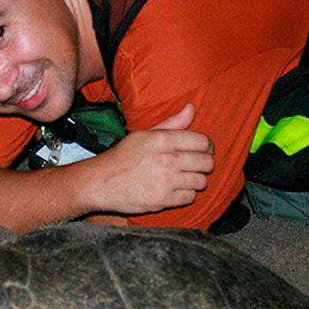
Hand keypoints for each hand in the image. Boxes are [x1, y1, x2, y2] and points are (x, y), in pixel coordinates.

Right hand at [83, 104, 214, 214]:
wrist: (101, 183)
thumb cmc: (123, 157)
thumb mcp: (144, 135)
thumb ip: (171, 123)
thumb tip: (192, 108)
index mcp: (163, 139)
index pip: (203, 142)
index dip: (206, 146)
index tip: (202, 150)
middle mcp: (168, 159)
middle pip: (206, 162)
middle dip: (204, 164)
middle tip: (196, 165)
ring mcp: (167, 181)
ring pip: (200, 181)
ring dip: (195, 180)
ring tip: (185, 178)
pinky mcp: (164, 200)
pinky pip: (190, 197)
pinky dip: (186, 195)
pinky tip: (176, 189)